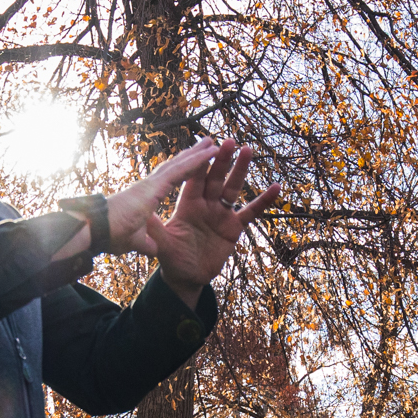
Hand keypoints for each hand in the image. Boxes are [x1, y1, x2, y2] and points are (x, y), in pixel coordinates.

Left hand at [105, 138, 275, 304]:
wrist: (187, 277)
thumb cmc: (171, 259)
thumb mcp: (161, 244)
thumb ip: (155, 229)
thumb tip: (141, 215)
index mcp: (187, 205)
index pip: (193, 180)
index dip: (199, 164)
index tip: (205, 145)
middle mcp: (205, 205)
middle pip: (214, 178)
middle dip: (221, 159)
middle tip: (228, 140)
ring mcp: (220, 214)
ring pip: (232, 188)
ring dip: (240, 170)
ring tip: (248, 150)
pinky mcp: (233, 227)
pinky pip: (250, 212)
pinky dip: (263, 201)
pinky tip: (277, 188)